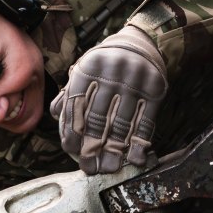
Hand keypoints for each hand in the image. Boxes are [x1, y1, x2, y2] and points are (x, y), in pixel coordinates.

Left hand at [50, 26, 166, 174]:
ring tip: (109, 168)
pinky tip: (134, 159)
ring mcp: (136, 81)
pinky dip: (139, 143)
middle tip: (90, 167)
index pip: (76, 106)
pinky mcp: (155, 90)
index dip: (73, 132)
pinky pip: (146, 122)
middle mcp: (112, 72)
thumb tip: (57, 117)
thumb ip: (70, 92)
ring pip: (122, 123)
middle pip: (98, 118)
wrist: (142, 44)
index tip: (73, 152)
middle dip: (92, 147)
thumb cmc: (106, 64)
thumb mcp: (85, 69)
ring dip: (115, 150)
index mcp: (89, 66)